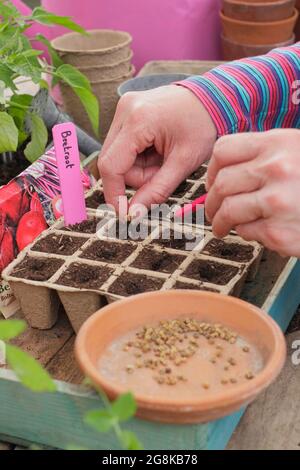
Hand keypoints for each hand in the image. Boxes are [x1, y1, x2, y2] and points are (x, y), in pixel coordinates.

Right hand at [98, 85, 216, 214]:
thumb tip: (133, 213)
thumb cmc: (203, 126)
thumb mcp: (184, 162)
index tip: (123, 213)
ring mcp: (124, 108)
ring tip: (163, 158)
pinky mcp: (126, 111)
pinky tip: (157, 149)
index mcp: (138, 120)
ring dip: (138, 167)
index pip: (111, 166)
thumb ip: (156, 190)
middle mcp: (125, 110)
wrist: (214, 98)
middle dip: (136, 177)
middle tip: (163, 172)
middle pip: (112, 162)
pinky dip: (138, 156)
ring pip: (116, 156)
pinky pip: (122, 146)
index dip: (114, 193)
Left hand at [205, 129, 299, 256]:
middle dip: (211, 202)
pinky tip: (260, 231)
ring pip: (228, 210)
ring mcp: (276, 202)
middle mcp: (276, 169)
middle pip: (221, 184)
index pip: (223, 150)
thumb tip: (221, 175)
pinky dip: (246, 233)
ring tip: (222, 227)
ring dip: (219, 222)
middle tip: (212, 212)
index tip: (213, 184)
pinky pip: (246, 231)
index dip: (211, 170)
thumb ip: (263, 156)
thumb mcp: (296, 151)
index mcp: (277, 143)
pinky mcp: (279, 232)